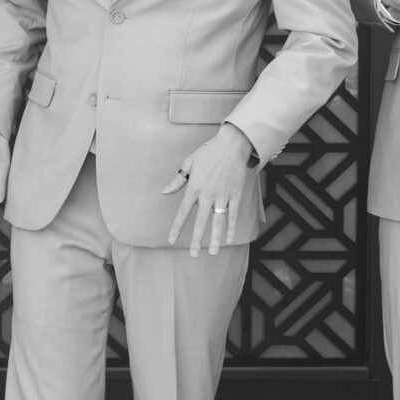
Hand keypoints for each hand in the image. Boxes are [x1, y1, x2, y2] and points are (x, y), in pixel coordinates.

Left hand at [161, 123, 257, 256]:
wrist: (232, 144)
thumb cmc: (208, 152)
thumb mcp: (189, 163)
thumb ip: (177, 180)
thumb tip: (164, 192)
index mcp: (194, 187)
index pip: (183, 212)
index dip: (176, 228)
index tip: (170, 241)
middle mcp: (207, 194)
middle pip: (201, 221)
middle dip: (196, 240)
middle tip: (193, 256)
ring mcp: (223, 195)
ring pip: (219, 221)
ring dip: (216, 239)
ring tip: (213, 253)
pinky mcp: (236, 195)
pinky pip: (234, 215)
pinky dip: (232, 228)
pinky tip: (229, 240)